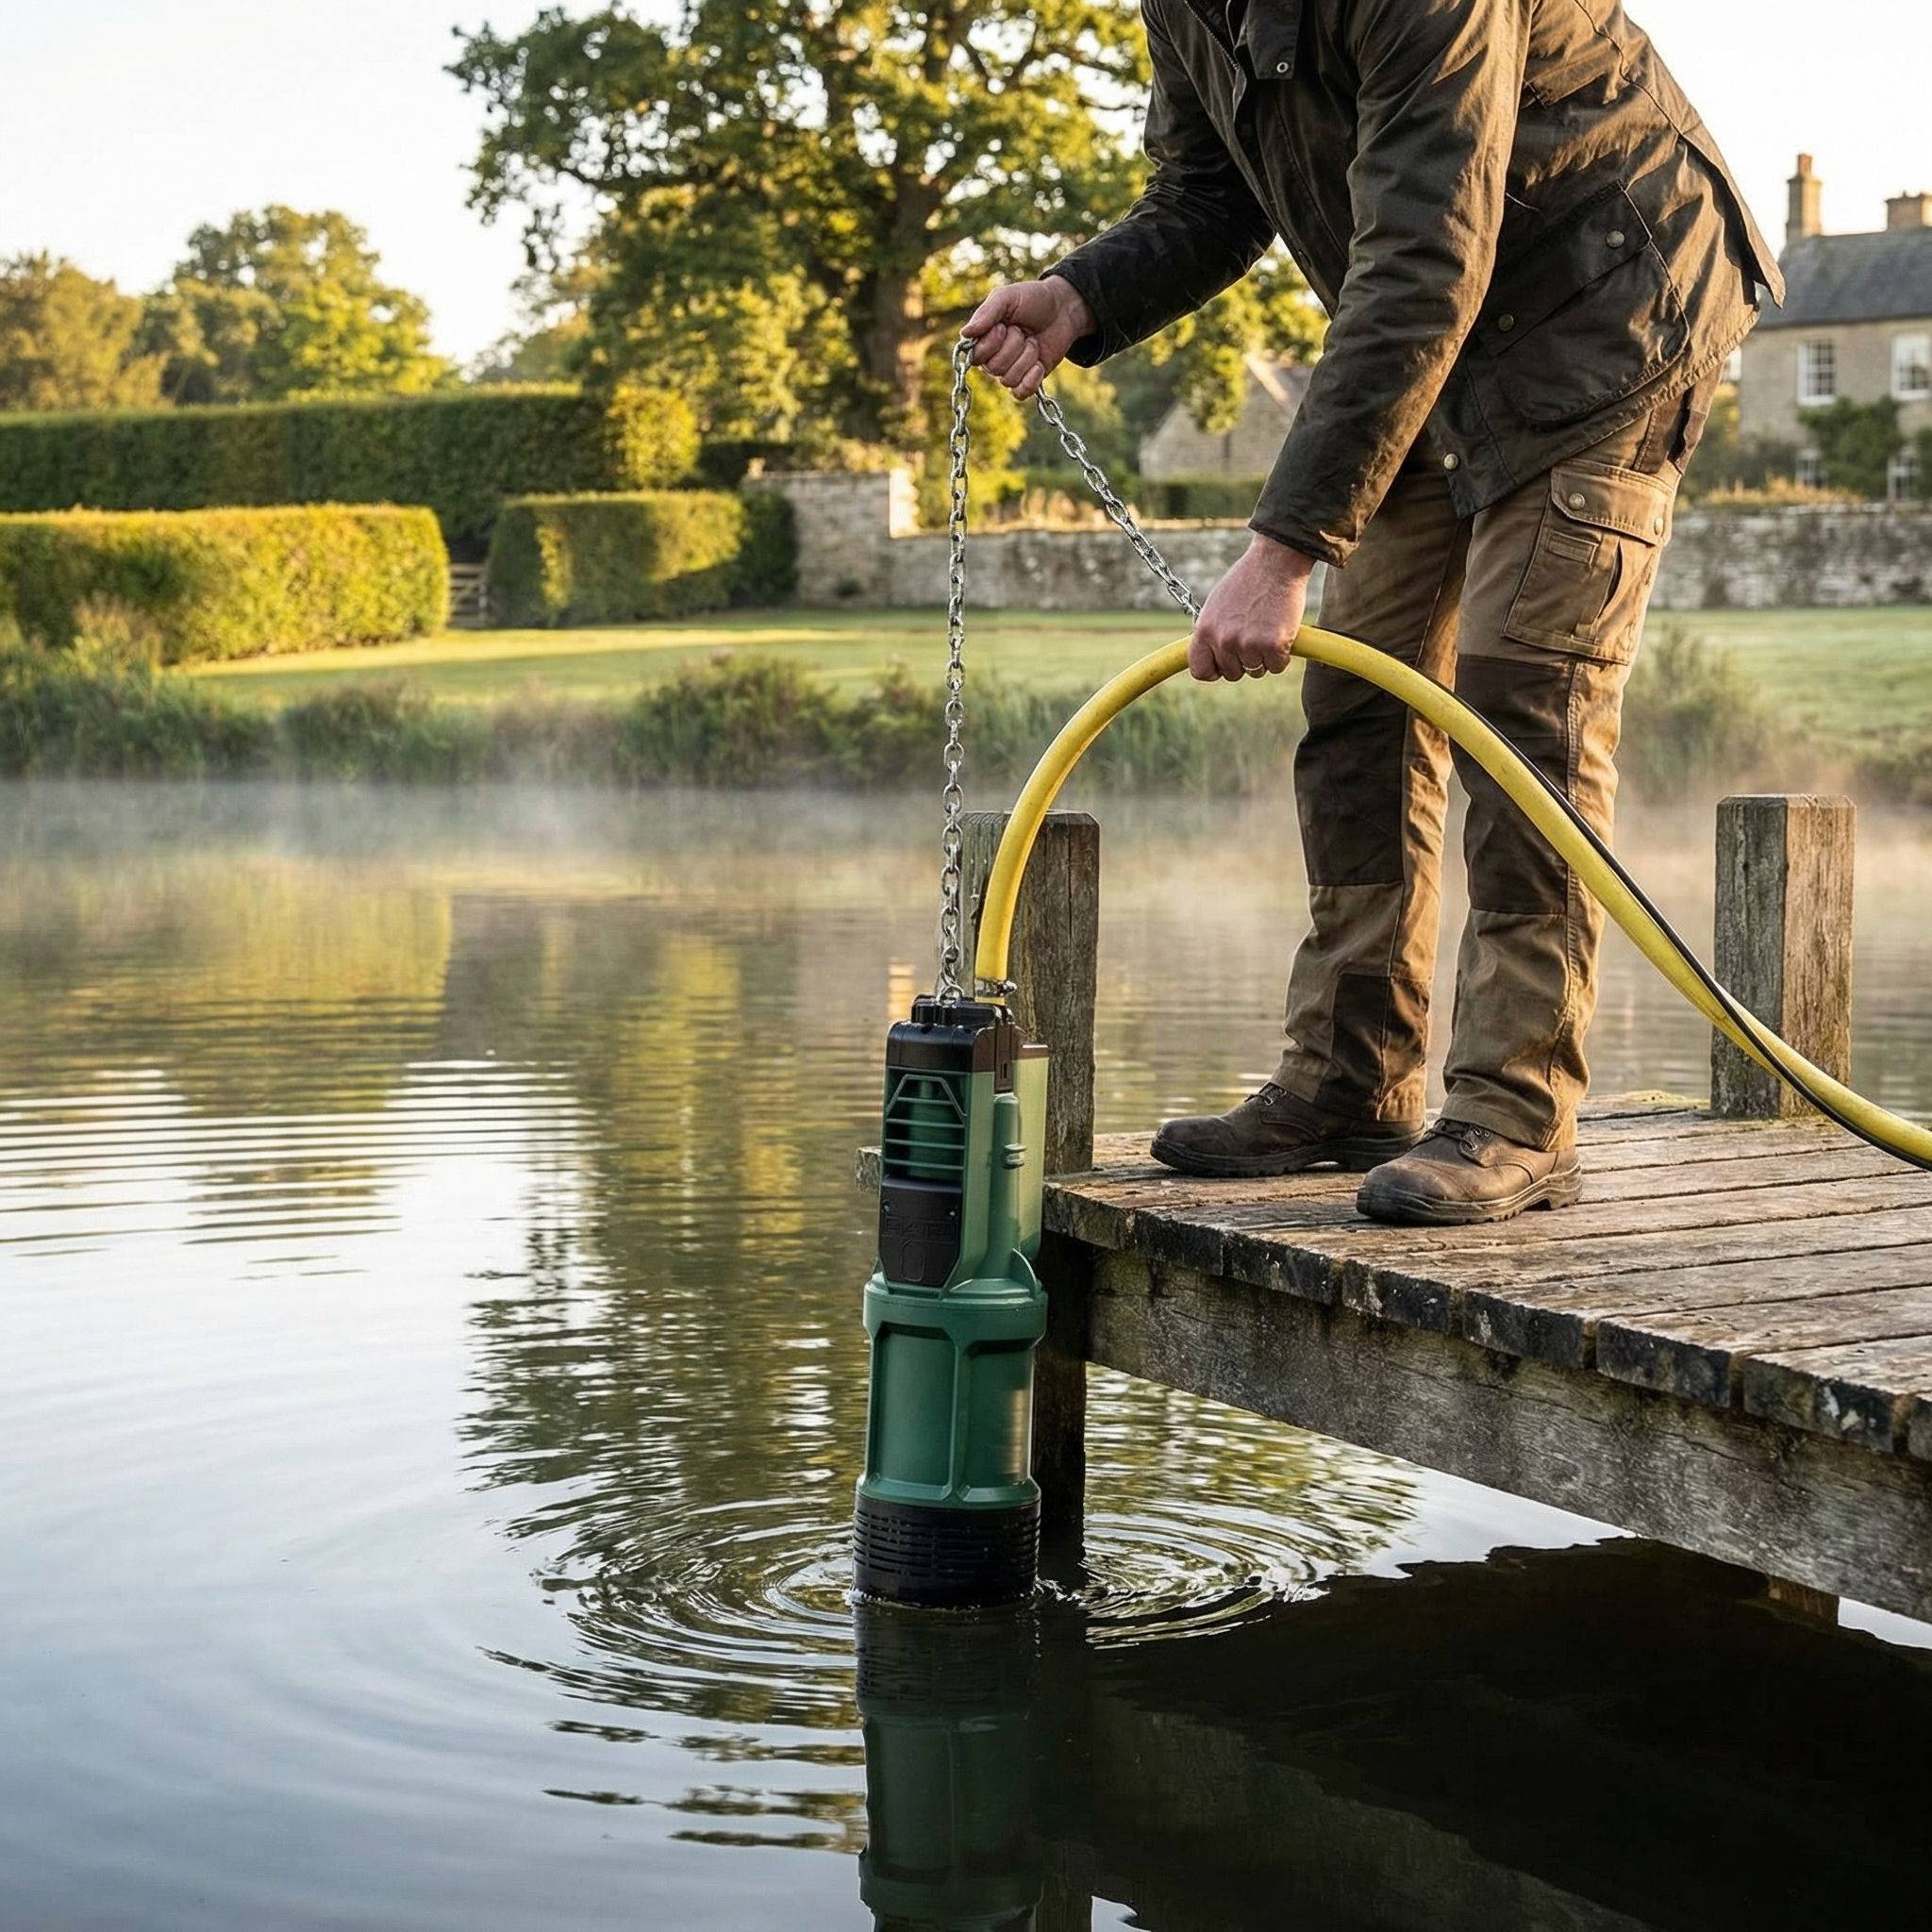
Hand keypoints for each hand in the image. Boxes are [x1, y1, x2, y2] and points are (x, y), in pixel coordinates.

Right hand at [962, 279, 1094, 400]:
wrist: (1063, 309)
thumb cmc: (1032, 299)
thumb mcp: (1007, 297)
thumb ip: (986, 313)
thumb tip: (964, 334)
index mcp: (984, 338)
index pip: (976, 356)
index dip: (991, 344)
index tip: (1004, 326)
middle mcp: (994, 357)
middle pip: (994, 368)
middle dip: (1014, 346)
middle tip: (1023, 331)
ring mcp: (1011, 370)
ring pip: (1008, 379)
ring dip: (1027, 357)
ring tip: (1033, 342)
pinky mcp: (1028, 381)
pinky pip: (1020, 393)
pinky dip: (1031, 380)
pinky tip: (1039, 364)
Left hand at [1190, 534, 1315, 682]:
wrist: (1276, 562)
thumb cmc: (1247, 580)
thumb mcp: (1217, 605)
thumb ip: (1212, 632)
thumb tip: (1211, 655)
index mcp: (1204, 630)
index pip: (1200, 670)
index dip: (1214, 670)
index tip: (1223, 665)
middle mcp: (1223, 640)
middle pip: (1232, 673)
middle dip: (1243, 660)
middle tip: (1254, 636)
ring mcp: (1248, 644)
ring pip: (1256, 671)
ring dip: (1264, 657)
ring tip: (1266, 629)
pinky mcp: (1273, 646)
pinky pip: (1277, 666)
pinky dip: (1282, 655)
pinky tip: (1281, 632)